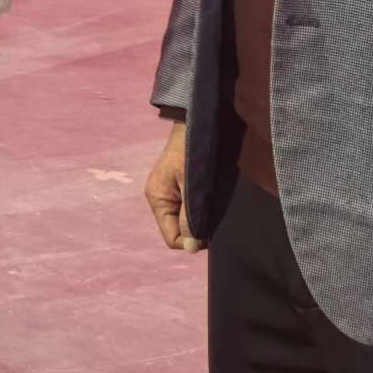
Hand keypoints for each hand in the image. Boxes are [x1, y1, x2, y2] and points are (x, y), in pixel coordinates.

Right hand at [145, 121, 201, 251]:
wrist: (193, 125)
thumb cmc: (192, 152)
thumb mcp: (192, 186)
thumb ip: (190, 217)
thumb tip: (190, 247)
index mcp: (157, 199)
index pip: (171, 238)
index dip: (191, 240)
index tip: (211, 231)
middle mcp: (159, 198)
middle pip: (177, 230)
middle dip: (196, 229)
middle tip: (214, 216)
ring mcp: (167, 192)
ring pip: (183, 220)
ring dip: (199, 218)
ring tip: (212, 204)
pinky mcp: (177, 187)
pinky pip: (186, 209)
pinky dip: (198, 209)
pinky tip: (209, 199)